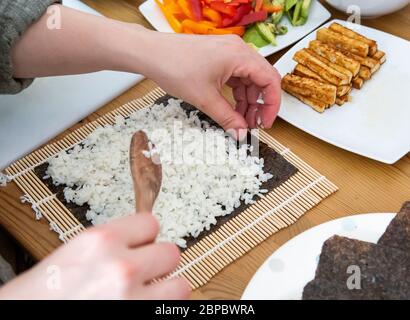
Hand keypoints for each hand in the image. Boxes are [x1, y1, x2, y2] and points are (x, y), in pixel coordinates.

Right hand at [0, 214, 189, 299]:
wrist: (22, 319)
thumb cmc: (40, 296)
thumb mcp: (75, 255)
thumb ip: (111, 246)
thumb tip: (140, 246)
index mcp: (100, 242)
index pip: (151, 224)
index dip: (146, 238)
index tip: (143, 246)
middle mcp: (121, 267)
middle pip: (171, 252)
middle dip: (158, 264)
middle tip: (144, 275)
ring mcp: (134, 299)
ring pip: (180, 286)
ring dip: (167, 291)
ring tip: (147, 295)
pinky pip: (172, 311)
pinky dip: (162, 310)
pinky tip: (142, 307)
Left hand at [135, 32, 281, 136]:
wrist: (151, 54)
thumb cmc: (174, 67)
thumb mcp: (205, 99)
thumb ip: (227, 118)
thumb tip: (241, 134)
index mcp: (240, 56)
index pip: (270, 80)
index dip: (272, 105)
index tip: (266, 123)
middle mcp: (238, 51)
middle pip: (261, 80)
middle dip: (259, 105)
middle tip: (252, 125)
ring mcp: (228, 53)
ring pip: (248, 80)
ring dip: (247, 101)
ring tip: (239, 121)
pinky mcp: (219, 58)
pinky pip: (236, 78)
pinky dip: (236, 94)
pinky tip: (230, 109)